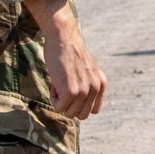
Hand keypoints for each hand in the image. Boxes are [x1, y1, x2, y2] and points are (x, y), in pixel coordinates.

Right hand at [25, 0, 106, 118]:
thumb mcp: (87, 70)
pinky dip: (53, 98)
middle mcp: (96, 89)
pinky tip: (55, 83)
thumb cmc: (70, 53)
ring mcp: (84, 91)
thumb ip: (88, 86)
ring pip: (69, 113)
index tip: (72, 92)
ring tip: (59, 83)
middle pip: (81, 115)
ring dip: (60, 102)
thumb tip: (80, 105)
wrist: (63, 38)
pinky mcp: (71, 92)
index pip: (94, 110)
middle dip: (69, 106)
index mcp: (101, 84)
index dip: (80, 104)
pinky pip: (59, 108)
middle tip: (63, 88)